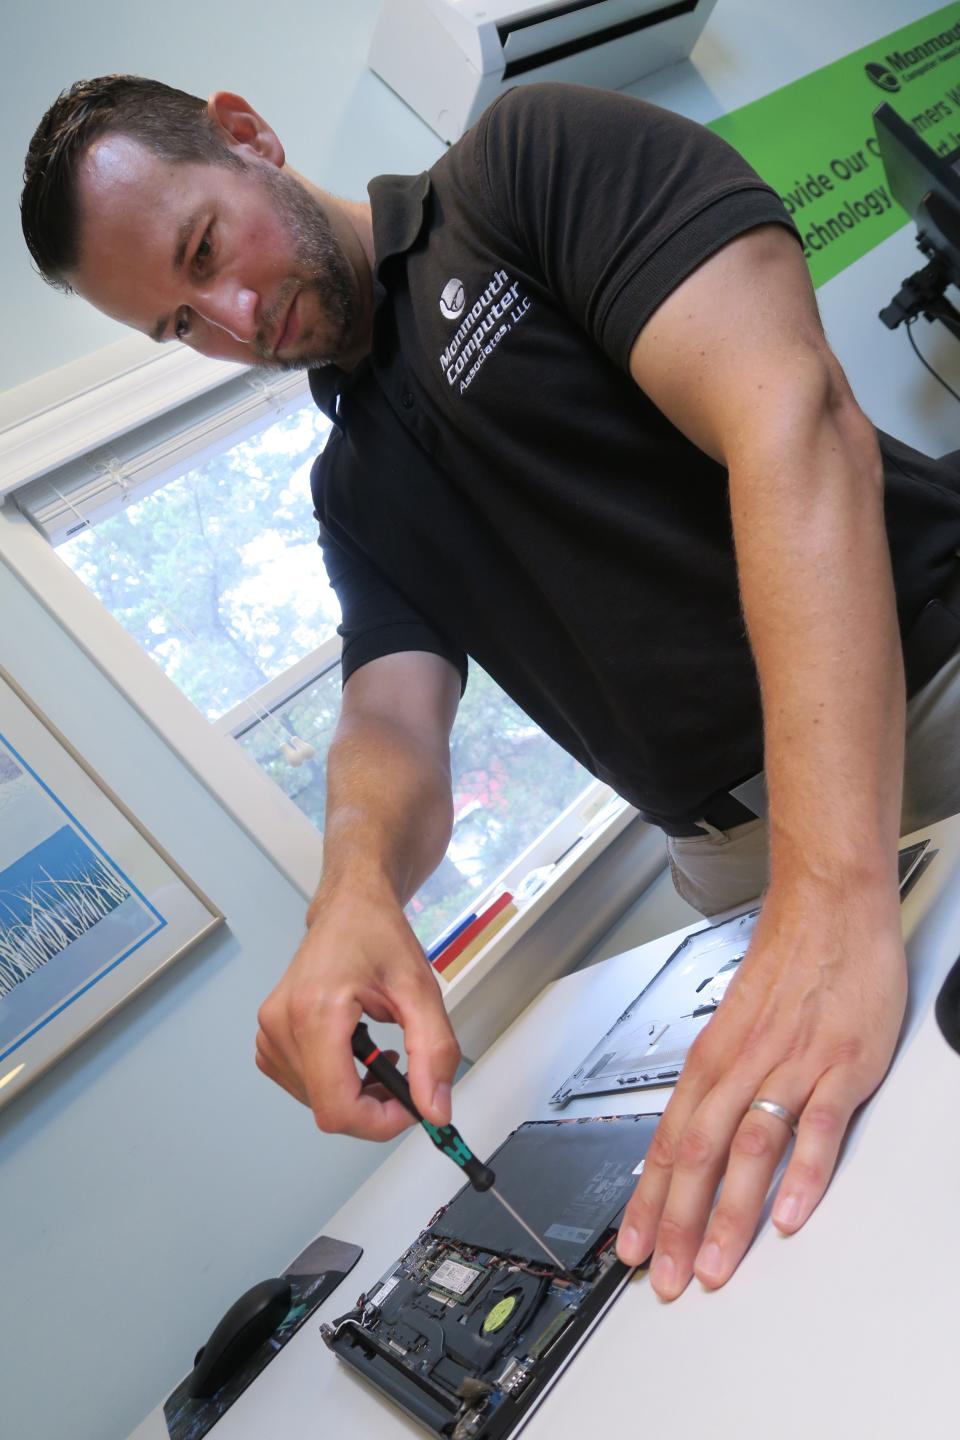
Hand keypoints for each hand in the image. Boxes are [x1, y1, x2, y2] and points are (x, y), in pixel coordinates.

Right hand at [255, 883, 459, 1139]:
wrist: (350, 906)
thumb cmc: (378, 936)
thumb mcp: (421, 991)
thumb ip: (433, 1053)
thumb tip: (434, 1108)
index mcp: (315, 1011)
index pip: (337, 1107)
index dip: (378, 1122)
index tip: (410, 1107)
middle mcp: (281, 1023)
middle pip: (327, 1109)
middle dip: (373, 1106)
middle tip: (405, 1076)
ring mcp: (269, 1031)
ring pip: (315, 1101)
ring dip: (355, 1094)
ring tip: (381, 1056)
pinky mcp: (269, 1036)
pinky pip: (302, 1084)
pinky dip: (335, 1082)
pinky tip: (356, 1054)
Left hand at [616, 883, 906, 1297]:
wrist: (830, 905)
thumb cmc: (787, 963)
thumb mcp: (737, 1022)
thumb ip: (720, 1079)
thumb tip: (695, 1131)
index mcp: (713, 1058)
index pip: (669, 1141)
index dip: (646, 1201)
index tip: (630, 1246)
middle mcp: (742, 1066)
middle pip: (698, 1155)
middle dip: (675, 1223)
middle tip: (664, 1278)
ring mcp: (791, 1067)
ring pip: (748, 1149)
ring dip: (728, 1213)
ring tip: (713, 1264)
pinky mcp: (840, 1065)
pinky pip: (816, 1127)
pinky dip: (802, 1175)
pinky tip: (790, 1215)